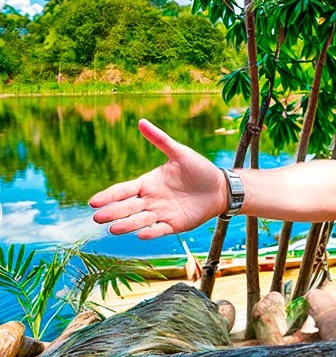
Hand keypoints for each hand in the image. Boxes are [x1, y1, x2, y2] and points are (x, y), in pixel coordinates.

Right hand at [89, 120, 226, 238]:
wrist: (221, 188)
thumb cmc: (199, 169)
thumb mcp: (180, 153)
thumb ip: (160, 139)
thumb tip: (141, 121)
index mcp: (147, 183)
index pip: (123, 190)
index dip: (109, 196)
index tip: (93, 202)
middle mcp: (151, 199)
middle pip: (127, 207)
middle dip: (112, 213)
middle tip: (97, 218)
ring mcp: (162, 213)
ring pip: (140, 220)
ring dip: (127, 224)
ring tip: (113, 229)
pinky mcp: (175, 224)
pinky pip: (161, 229)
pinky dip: (151, 232)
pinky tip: (141, 235)